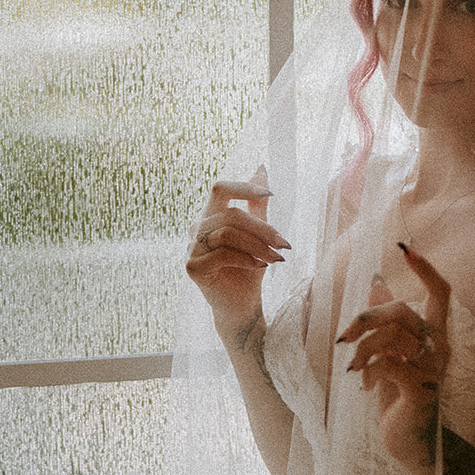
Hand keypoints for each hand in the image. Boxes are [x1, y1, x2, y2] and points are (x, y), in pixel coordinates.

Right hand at [185, 167, 289, 342]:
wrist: (242, 306)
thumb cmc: (249, 268)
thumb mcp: (257, 233)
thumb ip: (256, 204)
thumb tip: (260, 169)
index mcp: (209, 216)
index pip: (220, 188)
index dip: (244, 188)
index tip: (271, 195)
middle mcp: (196, 229)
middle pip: (230, 214)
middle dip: (262, 228)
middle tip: (284, 243)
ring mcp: (191, 248)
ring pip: (227, 233)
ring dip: (258, 245)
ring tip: (276, 258)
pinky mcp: (193, 268)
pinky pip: (223, 254)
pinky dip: (247, 259)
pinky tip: (260, 267)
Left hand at [337, 244, 450, 474]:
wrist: (411, 442)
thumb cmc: (401, 396)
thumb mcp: (393, 355)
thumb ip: (389, 324)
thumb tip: (377, 285)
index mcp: (437, 335)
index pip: (441, 292)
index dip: (425, 269)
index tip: (406, 247)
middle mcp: (441, 347)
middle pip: (403, 310)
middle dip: (367, 317)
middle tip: (344, 336)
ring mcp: (432, 369)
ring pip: (390, 337)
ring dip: (361, 349)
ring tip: (353, 368)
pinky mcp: (419, 389)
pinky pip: (386, 363)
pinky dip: (366, 371)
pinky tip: (363, 385)